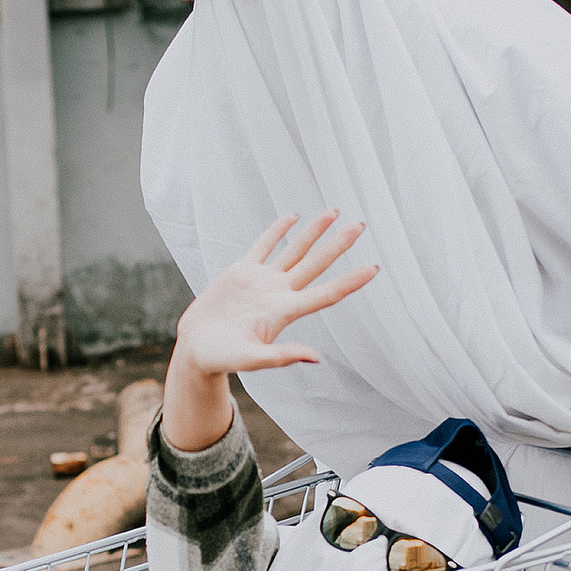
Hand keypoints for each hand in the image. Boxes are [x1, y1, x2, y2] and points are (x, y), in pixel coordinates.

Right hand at [164, 213, 376, 451]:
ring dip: (314, 231)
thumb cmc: (221, 359)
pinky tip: (292, 217)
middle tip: (362, 224)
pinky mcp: (242, 272)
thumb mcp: (250, 359)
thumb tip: (316, 358)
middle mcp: (279, 294)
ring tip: (335, 211)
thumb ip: (281, 357)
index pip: (326, 293)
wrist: (196, 350)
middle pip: (316, 264)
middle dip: (339, 244)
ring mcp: (262, 281)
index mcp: (284, 312)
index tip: (374, 268)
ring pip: (295, 250)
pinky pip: (264, 245)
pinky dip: (278, 230)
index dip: (351, 281)